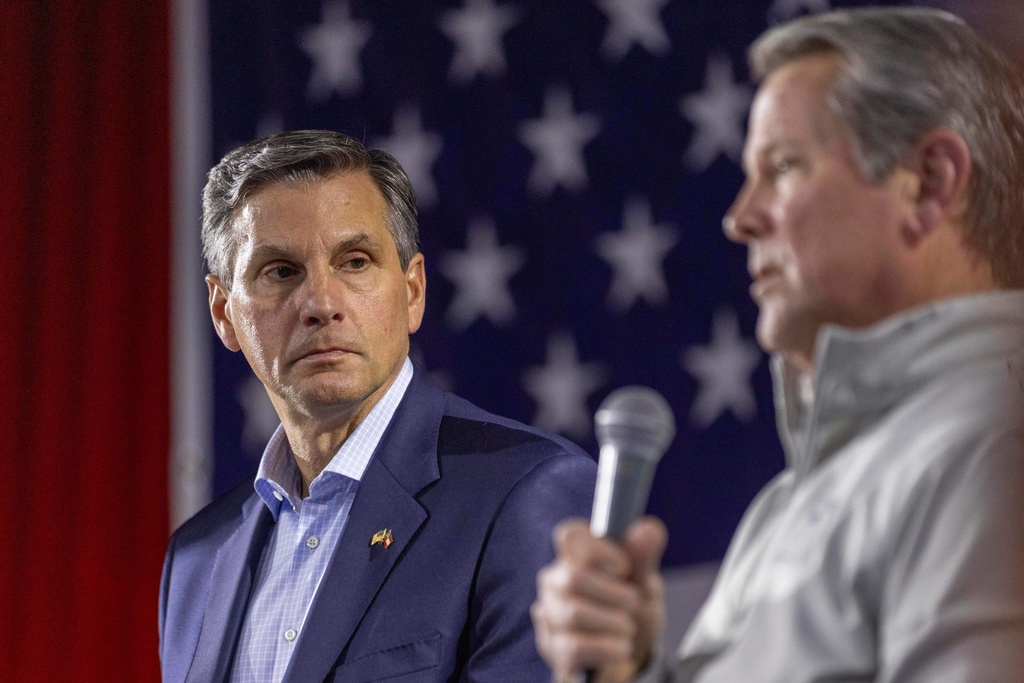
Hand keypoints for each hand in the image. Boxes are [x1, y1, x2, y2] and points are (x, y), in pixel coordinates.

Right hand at [532, 517, 667, 682]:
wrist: (631, 658)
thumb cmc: (633, 612)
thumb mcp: (645, 585)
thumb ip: (643, 557)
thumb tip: (648, 528)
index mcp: (576, 556)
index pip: (570, 535)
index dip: (598, 548)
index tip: (623, 566)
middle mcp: (555, 580)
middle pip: (574, 576)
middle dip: (615, 595)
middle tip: (632, 604)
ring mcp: (549, 613)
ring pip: (574, 612)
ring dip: (614, 624)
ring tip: (626, 628)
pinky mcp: (551, 646)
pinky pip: (575, 646)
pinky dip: (607, 649)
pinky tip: (618, 648)